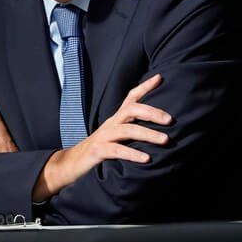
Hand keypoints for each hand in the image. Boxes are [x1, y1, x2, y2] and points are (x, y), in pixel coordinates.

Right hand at [33, 74, 170, 201]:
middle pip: (131, 109)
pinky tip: (146, 159)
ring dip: (148, 134)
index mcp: (116, 119)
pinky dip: (132, 154)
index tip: (160, 77)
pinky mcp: (98, 152)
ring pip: (127, 130)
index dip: (145, 87)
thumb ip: (132, 131)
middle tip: (170, 119)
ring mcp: (103, 137)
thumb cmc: (100, 151)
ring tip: (165, 140)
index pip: (131, 98)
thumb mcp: (116, 137)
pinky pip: (116, 151)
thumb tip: (161, 131)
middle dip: (152, 112)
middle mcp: (111, 124)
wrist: (72, 164)